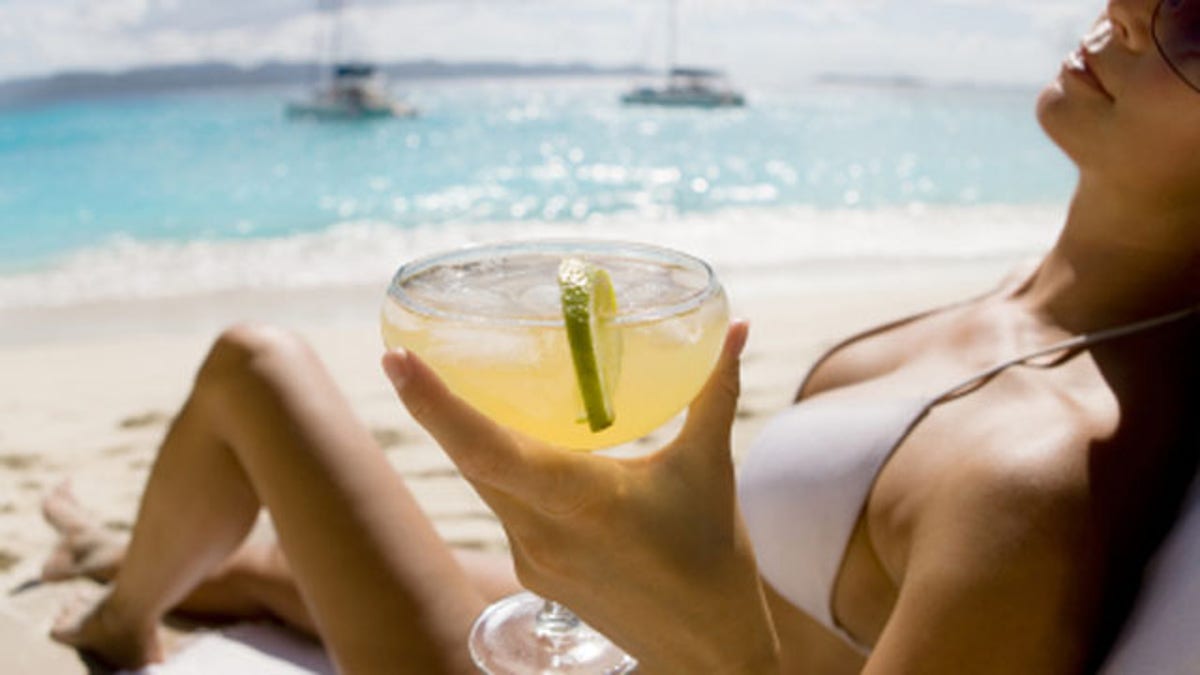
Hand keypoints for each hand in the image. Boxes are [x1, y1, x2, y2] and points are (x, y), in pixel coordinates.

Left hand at [383, 321, 779, 673]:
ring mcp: (533, 558)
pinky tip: (515, 449)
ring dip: (468, 441)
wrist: (709, 649)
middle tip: (406, 358)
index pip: (485, 448)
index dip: (434, 404)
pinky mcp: (537, 572)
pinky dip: (500, 473)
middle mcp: (541, 532)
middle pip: (468, 460)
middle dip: (434, 410)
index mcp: (578, 500)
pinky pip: (504, 508)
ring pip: (483, 484)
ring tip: (452, 390)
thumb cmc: (714, 557)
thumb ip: (716, 391)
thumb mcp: (711, 466)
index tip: (395, 359)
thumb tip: (736, 327)